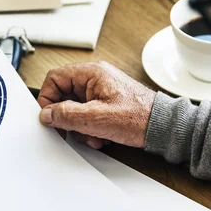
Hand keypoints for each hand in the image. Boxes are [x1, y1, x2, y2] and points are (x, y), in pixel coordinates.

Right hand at [38, 62, 155, 148]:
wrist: (163, 127)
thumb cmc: (139, 117)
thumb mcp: (96, 118)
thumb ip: (67, 115)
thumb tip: (46, 114)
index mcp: (91, 73)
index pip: (54, 78)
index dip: (47, 99)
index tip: (50, 117)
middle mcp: (95, 78)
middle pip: (64, 96)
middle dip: (68, 118)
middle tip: (73, 131)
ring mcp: (101, 90)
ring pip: (75, 108)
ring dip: (80, 127)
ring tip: (94, 136)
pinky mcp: (107, 103)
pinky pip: (88, 114)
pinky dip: (90, 128)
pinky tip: (101, 137)